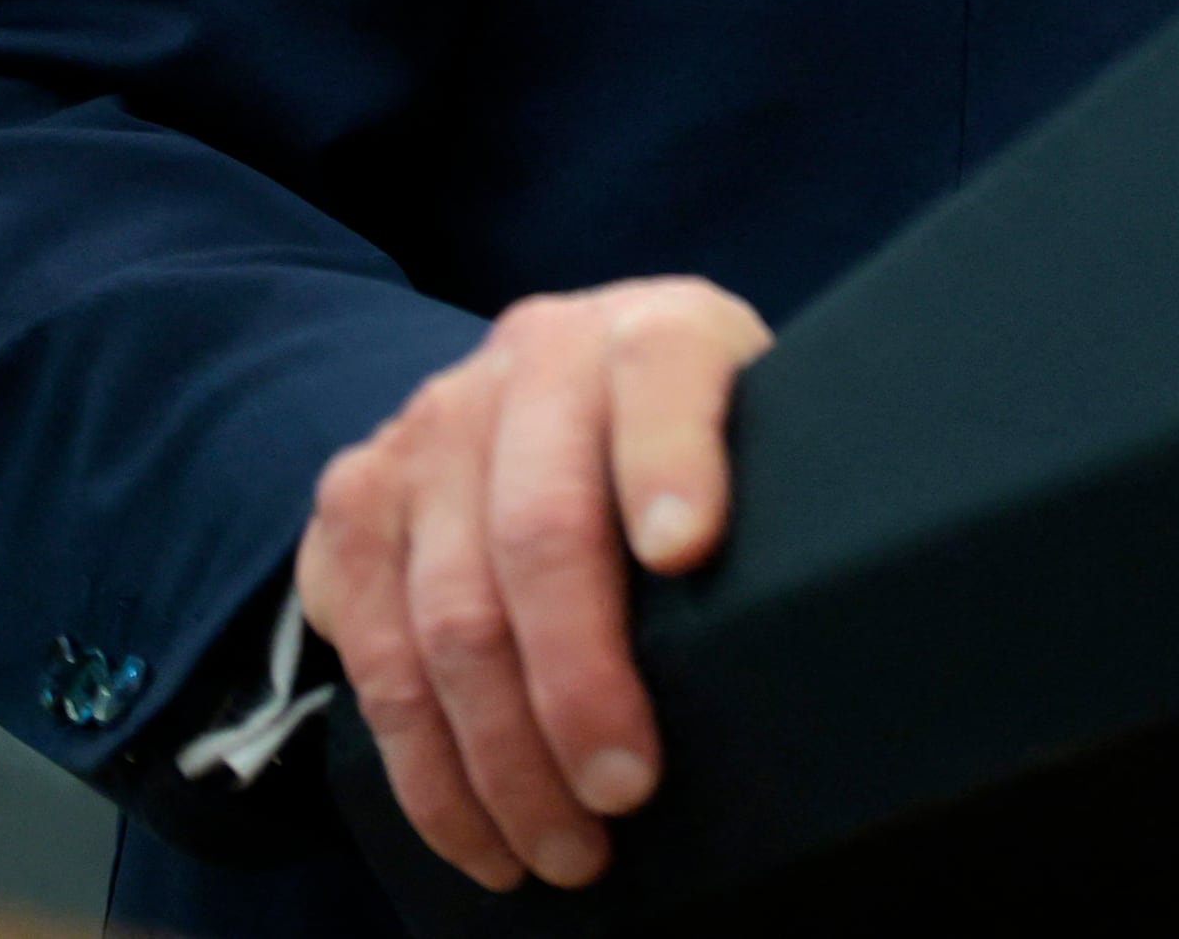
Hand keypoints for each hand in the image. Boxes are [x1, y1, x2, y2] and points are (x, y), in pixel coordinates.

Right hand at [300, 277, 769, 891]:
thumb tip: (823, 616)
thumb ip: (773, 484)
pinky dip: (426, 769)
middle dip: (580, 681)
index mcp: (651, 331)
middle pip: (540, 530)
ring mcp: (427, 431)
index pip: (662, 379)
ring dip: (501, 757)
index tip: (690, 552)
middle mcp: (530, 361)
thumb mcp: (756, 425)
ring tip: (563, 847)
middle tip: (626, 792)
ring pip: (446, 615)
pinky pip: (372, 658)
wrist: (556, 384)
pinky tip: (480, 833)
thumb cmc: (691, 443)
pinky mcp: (355, 505)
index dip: (671, 463)